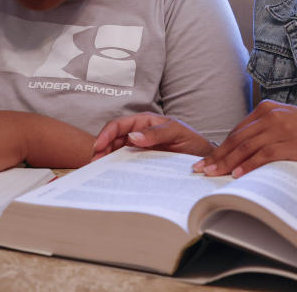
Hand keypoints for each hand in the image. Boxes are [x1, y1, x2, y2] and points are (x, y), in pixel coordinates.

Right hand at [92, 113, 214, 160]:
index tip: (99, 147)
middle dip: (101, 149)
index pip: (119, 124)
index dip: (106, 134)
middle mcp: (138, 133)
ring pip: (115, 151)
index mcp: (144, 121)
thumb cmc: (191, 140)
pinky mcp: (141, 160)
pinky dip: (115, 167)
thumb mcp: (177, 132)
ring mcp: (138, 147)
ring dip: (105, 159)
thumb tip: (133, 136)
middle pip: (112, 138)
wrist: (202, 157)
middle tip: (94, 163)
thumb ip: (156, 133)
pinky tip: (111, 175)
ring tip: (98, 170)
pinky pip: (124, 163)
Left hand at [192, 100, 296, 176]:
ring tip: (213, 174)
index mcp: (267, 109)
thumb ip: (266, 131)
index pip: (237, 130)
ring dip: (227, 163)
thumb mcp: (286, 123)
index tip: (208, 159)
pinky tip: (237, 174)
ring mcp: (279, 128)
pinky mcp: (289, 143)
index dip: (220, 147)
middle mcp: (270, 115)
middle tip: (201, 169)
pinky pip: (262, 155)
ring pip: (245, 147)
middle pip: (237, 139)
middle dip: (217, 156)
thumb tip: (244, 151)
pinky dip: (247, 165)